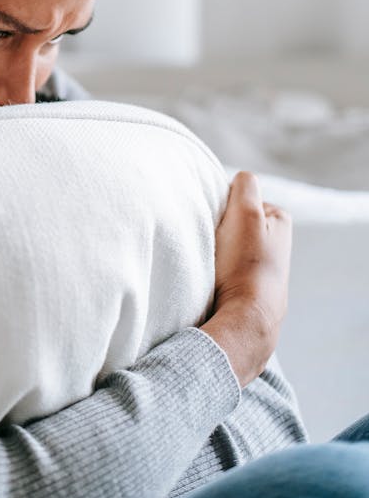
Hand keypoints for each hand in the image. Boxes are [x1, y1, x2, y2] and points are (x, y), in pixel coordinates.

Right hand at [200, 171, 291, 386]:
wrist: (245, 318)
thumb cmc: (245, 265)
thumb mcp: (246, 212)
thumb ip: (245, 185)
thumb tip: (241, 179)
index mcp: (280, 219)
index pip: (240, 196)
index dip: (224, 205)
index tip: (221, 223)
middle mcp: (277, 241)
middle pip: (234, 220)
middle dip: (221, 227)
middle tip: (216, 242)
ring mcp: (264, 265)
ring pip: (228, 243)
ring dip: (217, 248)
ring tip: (216, 261)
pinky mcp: (249, 286)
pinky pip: (226, 265)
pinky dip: (218, 268)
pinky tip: (217, 277)